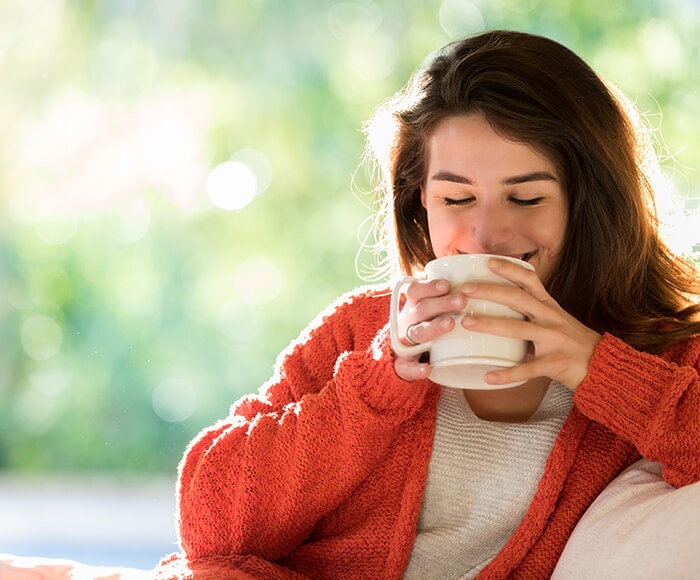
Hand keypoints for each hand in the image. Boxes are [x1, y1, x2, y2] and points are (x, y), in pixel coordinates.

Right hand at [392, 278, 464, 381]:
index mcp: (413, 306)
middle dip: (441, 304)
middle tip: (462, 301)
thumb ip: (449, 297)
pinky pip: (406, 367)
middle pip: (421, 309)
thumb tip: (480, 277)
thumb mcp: (432, 310)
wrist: (402, 358)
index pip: (416, 291)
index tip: (447, 284)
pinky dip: (416, 369)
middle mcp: (407, 321)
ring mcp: (404, 342)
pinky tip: (427, 369)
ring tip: (450, 324)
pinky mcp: (403, 364)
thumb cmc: (427, 327)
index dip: (430, 286)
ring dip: (432, 328)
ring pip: (416, 332)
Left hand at [460, 258, 601, 389]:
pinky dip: (508, 374)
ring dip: (491, 325)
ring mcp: (554, 340)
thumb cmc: (571, 342)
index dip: (510, 269)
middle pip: (518, 299)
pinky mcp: (555, 364)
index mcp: (549, 306)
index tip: (488, 262)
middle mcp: (551, 318)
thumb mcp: (554, 319)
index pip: (530, 280)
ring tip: (467, 323)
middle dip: (490, 292)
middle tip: (465, 290)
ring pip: (519, 330)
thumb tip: (497, 303)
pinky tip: (489, 377)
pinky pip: (528, 369)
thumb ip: (530, 312)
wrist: (603, 366)